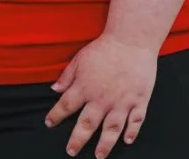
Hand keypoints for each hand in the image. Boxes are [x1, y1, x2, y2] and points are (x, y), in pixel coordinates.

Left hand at [45, 34, 157, 157]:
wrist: (131, 41)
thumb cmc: (104, 48)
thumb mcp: (79, 59)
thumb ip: (67, 76)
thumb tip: (54, 89)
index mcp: (85, 87)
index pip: (66, 106)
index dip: (56, 116)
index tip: (49, 123)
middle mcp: (102, 98)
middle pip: (87, 124)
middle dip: (77, 139)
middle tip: (71, 151)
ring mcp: (121, 102)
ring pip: (111, 129)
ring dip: (105, 144)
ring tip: (98, 155)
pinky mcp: (138, 101)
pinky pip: (135, 122)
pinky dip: (131, 132)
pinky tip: (127, 141)